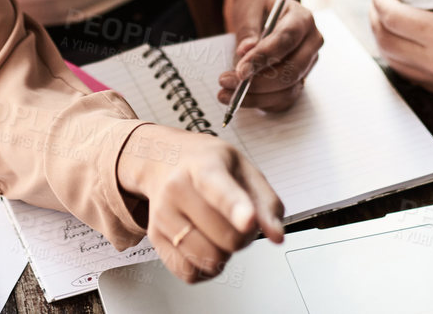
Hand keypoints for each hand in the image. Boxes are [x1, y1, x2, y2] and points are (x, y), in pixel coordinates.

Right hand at [115, 123, 284, 282]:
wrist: (163, 158)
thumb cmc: (206, 164)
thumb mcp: (243, 168)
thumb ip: (266, 203)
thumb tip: (277, 236)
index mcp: (203, 165)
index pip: (219, 189)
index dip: (236, 208)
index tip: (248, 220)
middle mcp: (177, 188)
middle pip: (226, 237)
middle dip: (244, 238)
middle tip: (239, 223)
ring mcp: (163, 214)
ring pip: (208, 260)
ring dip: (225, 256)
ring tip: (220, 233)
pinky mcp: (155, 237)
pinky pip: (188, 273)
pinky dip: (205, 270)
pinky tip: (206, 248)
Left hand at [217, 0, 322, 112]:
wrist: (266, 9)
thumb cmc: (259, 5)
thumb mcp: (249, 8)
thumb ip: (248, 30)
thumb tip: (246, 51)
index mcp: (303, 18)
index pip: (286, 40)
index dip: (263, 58)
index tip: (240, 71)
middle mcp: (311, 43)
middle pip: (291, 70)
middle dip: (258, 82)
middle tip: (226, 82)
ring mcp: (308, 64)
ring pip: (288, 90)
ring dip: (256, 97)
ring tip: (225, 93)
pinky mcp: (299, 79)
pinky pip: (284, 99)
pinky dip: (261, 102)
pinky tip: (240, 98)